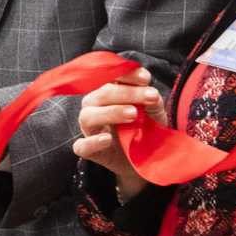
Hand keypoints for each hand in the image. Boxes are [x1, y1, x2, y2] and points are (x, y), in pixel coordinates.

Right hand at [72, 69, 157, 200]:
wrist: (144, 160)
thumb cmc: (145, 130)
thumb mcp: (154, 113)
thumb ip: (152, 101)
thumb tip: (151, 93)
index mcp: (108, 93)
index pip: (111, 77)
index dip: (127, 74)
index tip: (146, 78)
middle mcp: (95, 107)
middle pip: (101, 94)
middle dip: (127, 93)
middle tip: (150, 97)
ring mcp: (90, 130)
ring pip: (88, 116)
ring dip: (111, 112)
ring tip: (133, 114)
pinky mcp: (90, 151)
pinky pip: (81, 146)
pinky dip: (92, 142)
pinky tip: (107, 139)